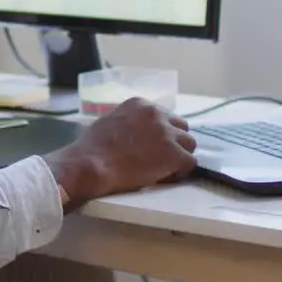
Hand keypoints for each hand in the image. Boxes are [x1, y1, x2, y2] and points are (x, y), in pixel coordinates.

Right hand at [45, 98, 196, 208]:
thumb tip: (135, 131)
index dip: (159, 133)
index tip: (150, 145)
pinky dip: (179, 172)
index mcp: (140, 104)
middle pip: (180, 127)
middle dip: (173, 142)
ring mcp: (167, 133)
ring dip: (178, 156)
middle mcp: (156, 113)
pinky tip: (163, 177)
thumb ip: (129, 122)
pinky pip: (190, 163)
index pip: (163, 116)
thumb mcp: (109, 122)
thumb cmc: (92, 148)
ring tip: (162, 169)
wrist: (91, 165)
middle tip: (159, 157)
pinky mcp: (175, 154)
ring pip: (189, 144)